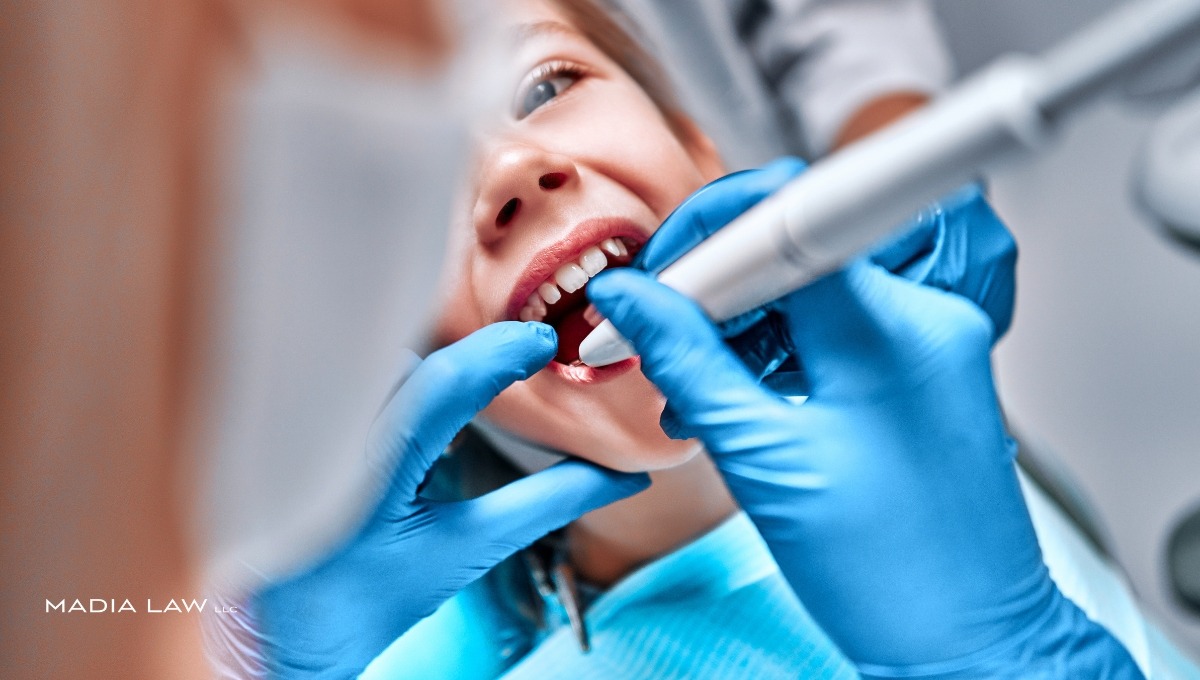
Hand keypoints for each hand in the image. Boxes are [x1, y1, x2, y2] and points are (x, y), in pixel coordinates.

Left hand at [246, 322, 647, 676]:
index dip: (500, 351)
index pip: (441, 382)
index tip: (541, 343)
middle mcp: (326, 438)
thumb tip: (624, 476)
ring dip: (427, 355)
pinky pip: (350, 368)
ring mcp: (299, 422)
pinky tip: (420, 393)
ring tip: (471, 372)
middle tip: (516, 351)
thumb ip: (547, 502)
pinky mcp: (290, 415)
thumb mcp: (466, 549)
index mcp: (370, 476)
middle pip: (406, 351)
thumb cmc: (371, 598)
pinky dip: (394, 369)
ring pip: (376, 354)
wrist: (292, 628)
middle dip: (462, 347)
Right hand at [587, 164, 1141, 675]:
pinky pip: (837, 323)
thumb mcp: (761, 459)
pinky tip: (736, 393)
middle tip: (660, 328)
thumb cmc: (889, 573)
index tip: (657, 273)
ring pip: (812, 284)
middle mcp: (925, 315)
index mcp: (890, 329)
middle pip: (798, 243)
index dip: (709, 234)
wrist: (970, 640)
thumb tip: (631, 297)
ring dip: (742, 322)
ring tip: (692, 386)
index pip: (788, 216)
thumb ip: (688, 360)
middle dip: (717, 283)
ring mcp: (931, 337)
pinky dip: (779, 347)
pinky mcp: (924, 364)